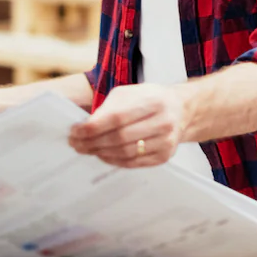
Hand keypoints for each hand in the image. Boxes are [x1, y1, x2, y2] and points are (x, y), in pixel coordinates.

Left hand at [68, 83, 189, 167]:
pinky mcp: (164, 156)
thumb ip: (108, 108)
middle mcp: (163, 122)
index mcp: (154, 101)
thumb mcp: (130, 93)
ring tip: (85, 149)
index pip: (117, 117)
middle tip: (75, 143)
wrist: (181, 110)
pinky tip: (102, 155)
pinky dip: (114, 160)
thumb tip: (86, 127)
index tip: (75, 131)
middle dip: (92, 142)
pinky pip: (133, 163)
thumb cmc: (150, 99)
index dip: (93, 127)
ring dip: (100, 153)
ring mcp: (166, 141)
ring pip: (125, 153)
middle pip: (120, 138)